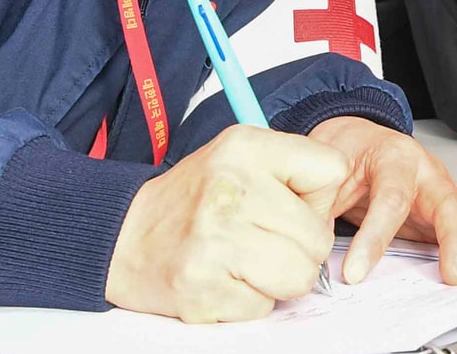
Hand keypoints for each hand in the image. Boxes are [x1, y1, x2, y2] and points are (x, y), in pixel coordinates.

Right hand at [106, 125, 348, 321]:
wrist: (124, 237)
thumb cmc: (196, 199)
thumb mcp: (241, 157)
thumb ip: (293, 168)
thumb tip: (333, 208)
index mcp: (245, 148)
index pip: (333, 170)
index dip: (320, 196)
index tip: (289, 202)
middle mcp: (232, 190)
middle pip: (320, 237)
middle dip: (300, 247)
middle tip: (263, 240)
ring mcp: (217, 243)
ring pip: (300, 277)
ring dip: (280, 278)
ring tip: (247, 261)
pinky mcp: (204, 291)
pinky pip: (264, 307)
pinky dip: (249, 300)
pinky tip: (224, 278)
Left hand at [308, 117, 456, 285]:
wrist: (356, 135)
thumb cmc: (347, 152)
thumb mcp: (326, 173)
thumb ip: (321, 207)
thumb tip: (311, 246)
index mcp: (394, 158)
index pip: (389, 199)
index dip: (374, 238)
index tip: (357, 270)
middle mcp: (427, 171)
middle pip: (448, 204)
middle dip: (455, 242)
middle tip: (454, 275)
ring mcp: (442, 189)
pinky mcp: (449, 207)